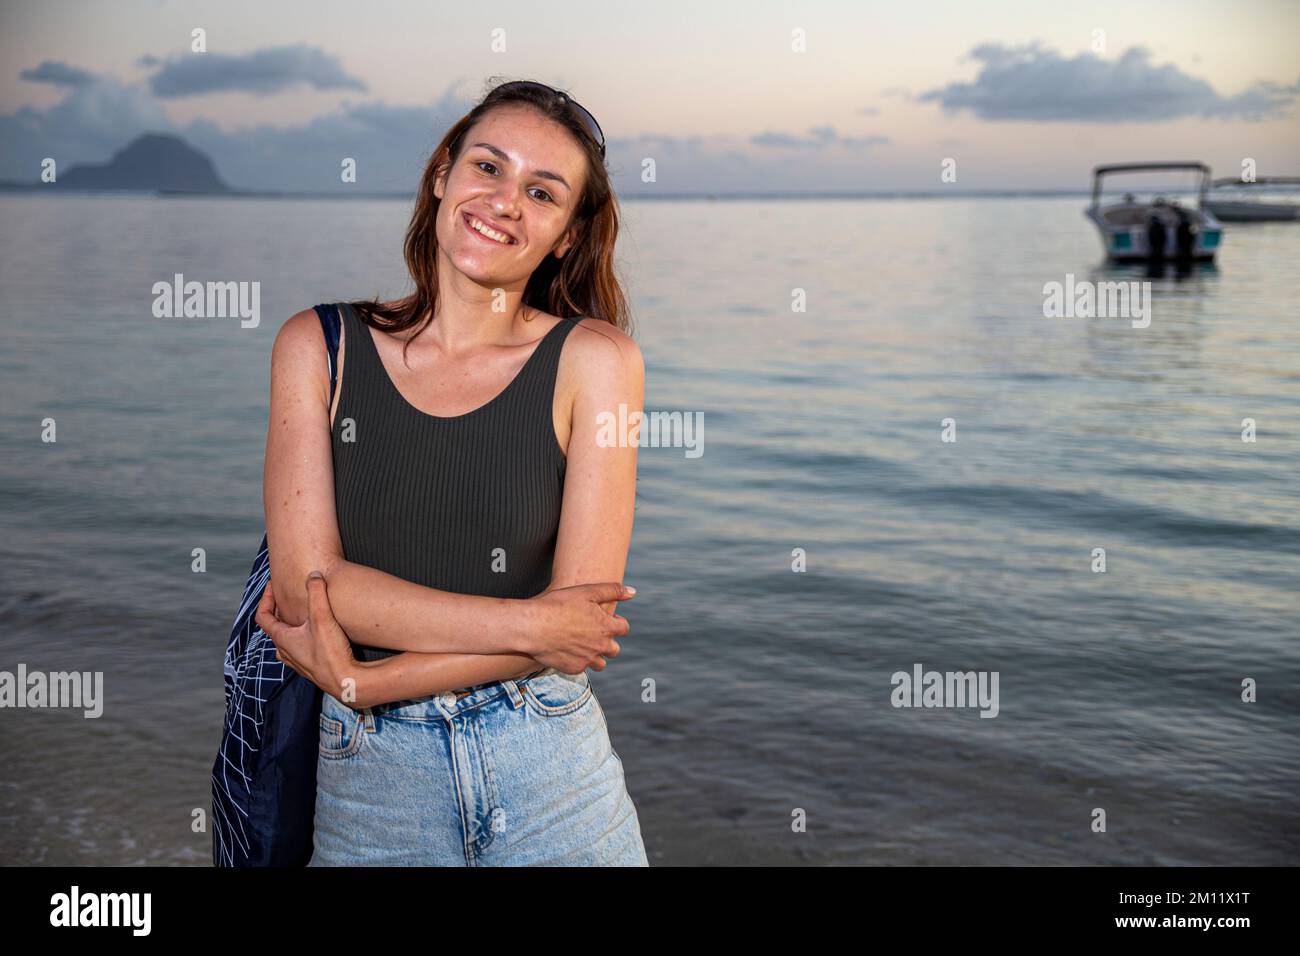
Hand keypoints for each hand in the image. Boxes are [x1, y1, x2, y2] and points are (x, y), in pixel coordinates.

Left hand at [255, 571, 357, 700]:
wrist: (346, 681)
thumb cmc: (331, 653)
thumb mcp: (323, 617)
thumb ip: (317, 592)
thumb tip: (314, 575)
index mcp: (282, 639)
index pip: (263, 616)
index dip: (265, 598)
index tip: (273, 585)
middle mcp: (286, 652)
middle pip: (274, 628)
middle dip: (279, 610)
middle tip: (287, 597)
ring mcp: (297, 662)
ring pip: (286, 641)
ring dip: (291, 626)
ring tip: (302, 615)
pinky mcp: (311, 668)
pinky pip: (299, 650)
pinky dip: (302, 638)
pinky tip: (318, 634)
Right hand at [527, 582, 634, 673]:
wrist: (532, 626)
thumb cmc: (558, 605)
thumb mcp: (586, 591)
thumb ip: (612, 591)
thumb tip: (632, 592)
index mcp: (607, 627)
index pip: (624, 628)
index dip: (615, 621)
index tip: (604, 618)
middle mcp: (601, 646)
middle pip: (614, 649)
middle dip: (607, 641)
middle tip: (592, 632)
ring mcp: (587, 659)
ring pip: (600, 663)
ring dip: (595, 655)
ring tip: (582, 644)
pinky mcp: (573, 668)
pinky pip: (582, 667)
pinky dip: (579, 661)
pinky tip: (568, 650)